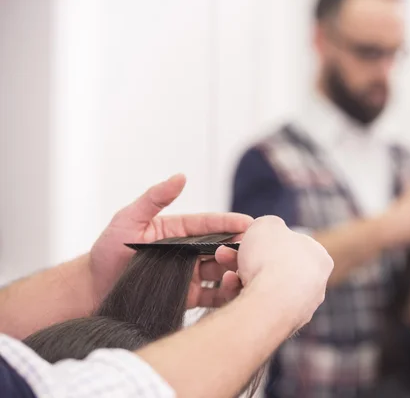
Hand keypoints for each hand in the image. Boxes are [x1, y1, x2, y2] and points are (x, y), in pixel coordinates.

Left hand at [89, 174, 252, 306]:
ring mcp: (189, 274)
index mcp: (177, 231)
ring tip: (243, 271)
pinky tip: (235, 291)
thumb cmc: (107, 252)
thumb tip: (181, 176)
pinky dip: (226, 293)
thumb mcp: (129, 218)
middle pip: (220, 246)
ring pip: (220, 269)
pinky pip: (213, 294)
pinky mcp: (188, 296)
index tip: (249, 223)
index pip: (209, 224)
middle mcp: (187, 251)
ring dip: (234, 269)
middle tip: (254, 249)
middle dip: (239, 247)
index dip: (229, 223)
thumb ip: (155, 198)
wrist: (93, 291)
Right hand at [216, 216, 333, 329]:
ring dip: (241, 278)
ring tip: (227, 274)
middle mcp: (314, 286)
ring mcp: (299, 309)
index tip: (247, 241)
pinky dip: (242, 297)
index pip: (291, 246)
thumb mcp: (267, 225)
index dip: (266, 241)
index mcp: (319, 259)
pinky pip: (256, 307)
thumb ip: (268, 225)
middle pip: (273, 268)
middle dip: (247, 260)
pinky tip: (231, 289)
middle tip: (226, 255)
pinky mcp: (281, 326)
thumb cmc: (272, 260)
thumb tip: (266, 231)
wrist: (270, 302)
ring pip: (262, 288)